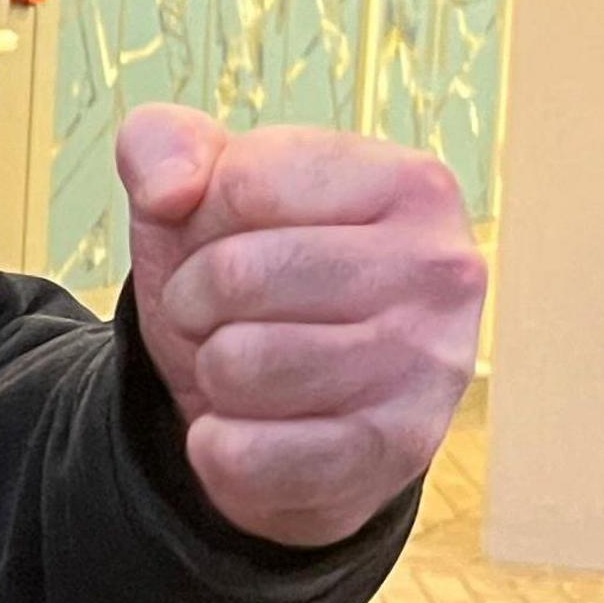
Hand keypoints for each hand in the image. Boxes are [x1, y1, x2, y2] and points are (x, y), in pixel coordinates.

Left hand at [121, 103, 484, 546]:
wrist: (282, 406)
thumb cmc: (245, 275)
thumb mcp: (192, 194)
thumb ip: (159, 145)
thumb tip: (169, 191)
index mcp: (411, 182)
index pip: (241, 186)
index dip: (197, 221)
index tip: (227, 241)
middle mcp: (444, 271)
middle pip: (235, 276)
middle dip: (196, 301)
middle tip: (231, 316)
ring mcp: (430, 369)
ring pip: (236, 365)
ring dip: (213, 372)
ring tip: (255, 366)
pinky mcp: (397, 457)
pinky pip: (242, 454)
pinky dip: (219, 447)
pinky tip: (262, 431)